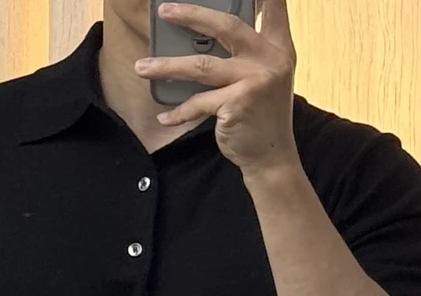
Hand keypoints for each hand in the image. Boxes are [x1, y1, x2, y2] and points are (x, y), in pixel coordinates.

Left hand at [136, 0, 298, 175]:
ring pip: (201, 66)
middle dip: (191, 15)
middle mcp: (270, 59)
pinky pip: (198, 103)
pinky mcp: (237, 104)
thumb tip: (205, 33)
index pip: (272, 6)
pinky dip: (179, 112)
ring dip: (167, 66)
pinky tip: (164, 116)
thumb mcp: (267, 77)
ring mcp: (254, 81)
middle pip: (226, 26)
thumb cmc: (261, 114)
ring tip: (141, 67)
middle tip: (164, 11)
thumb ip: (249, 51)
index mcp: (278, 47)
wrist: (271, 156)